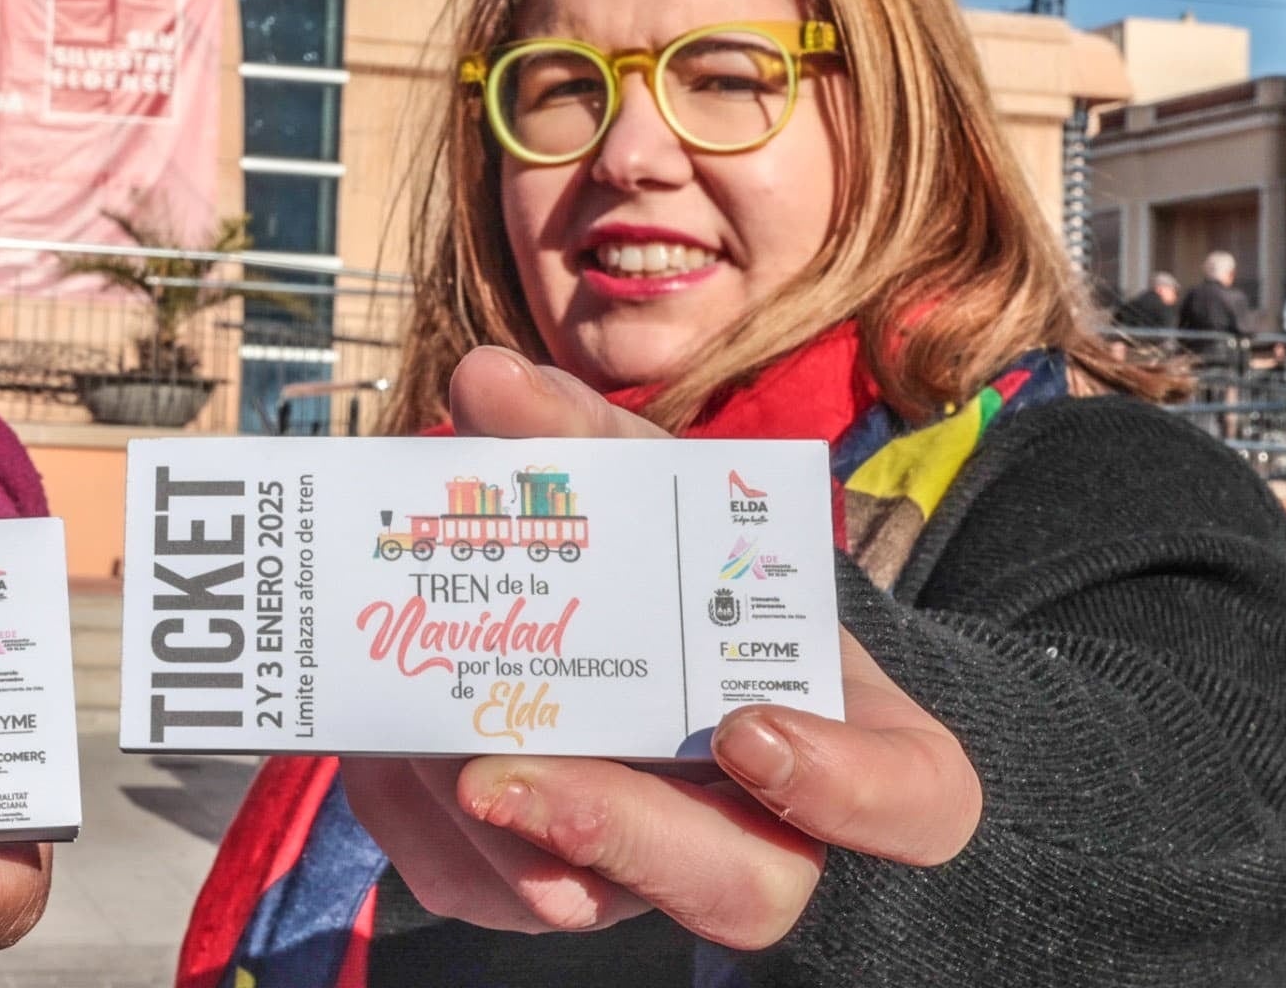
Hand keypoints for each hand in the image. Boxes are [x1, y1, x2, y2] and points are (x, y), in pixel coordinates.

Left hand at [342, 349, 981, 950]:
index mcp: (867, 748)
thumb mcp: (670, 500)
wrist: (673, 659)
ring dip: (481, 824)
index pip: (904, 799)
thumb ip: (599, 446)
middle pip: (736, 888)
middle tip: (493, 775)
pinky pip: (487, 891)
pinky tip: (382, 751)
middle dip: (609, 827)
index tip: (747, 729)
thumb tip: (487, 381)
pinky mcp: (560, 892)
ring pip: (593, 903)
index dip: (839, 783)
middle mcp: (778, 841)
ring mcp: (664, 882)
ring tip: (411, 738)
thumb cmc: (701, 581)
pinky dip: (421, 823)